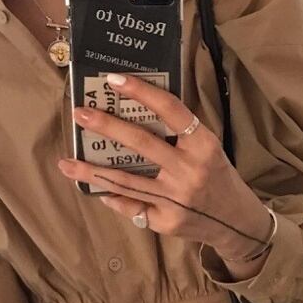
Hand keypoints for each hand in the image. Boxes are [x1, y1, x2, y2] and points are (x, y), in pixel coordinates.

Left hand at [56, 72, 273, 259]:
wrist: (236, 222)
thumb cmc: (218, 177)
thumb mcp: (208, 149)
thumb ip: (181, 133)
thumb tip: (136, 109)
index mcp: (203, 145)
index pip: (171, 110)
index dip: (142, 92)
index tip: (113, 79)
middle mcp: (189, 171)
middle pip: (142, 144)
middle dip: (107, 126)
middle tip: (80, 114)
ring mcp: (176, 199)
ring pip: (126, 181)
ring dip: (91, 172)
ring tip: (65, 163)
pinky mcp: (166, 221)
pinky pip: (132, 206)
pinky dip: (113, 197)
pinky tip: (96, 190)